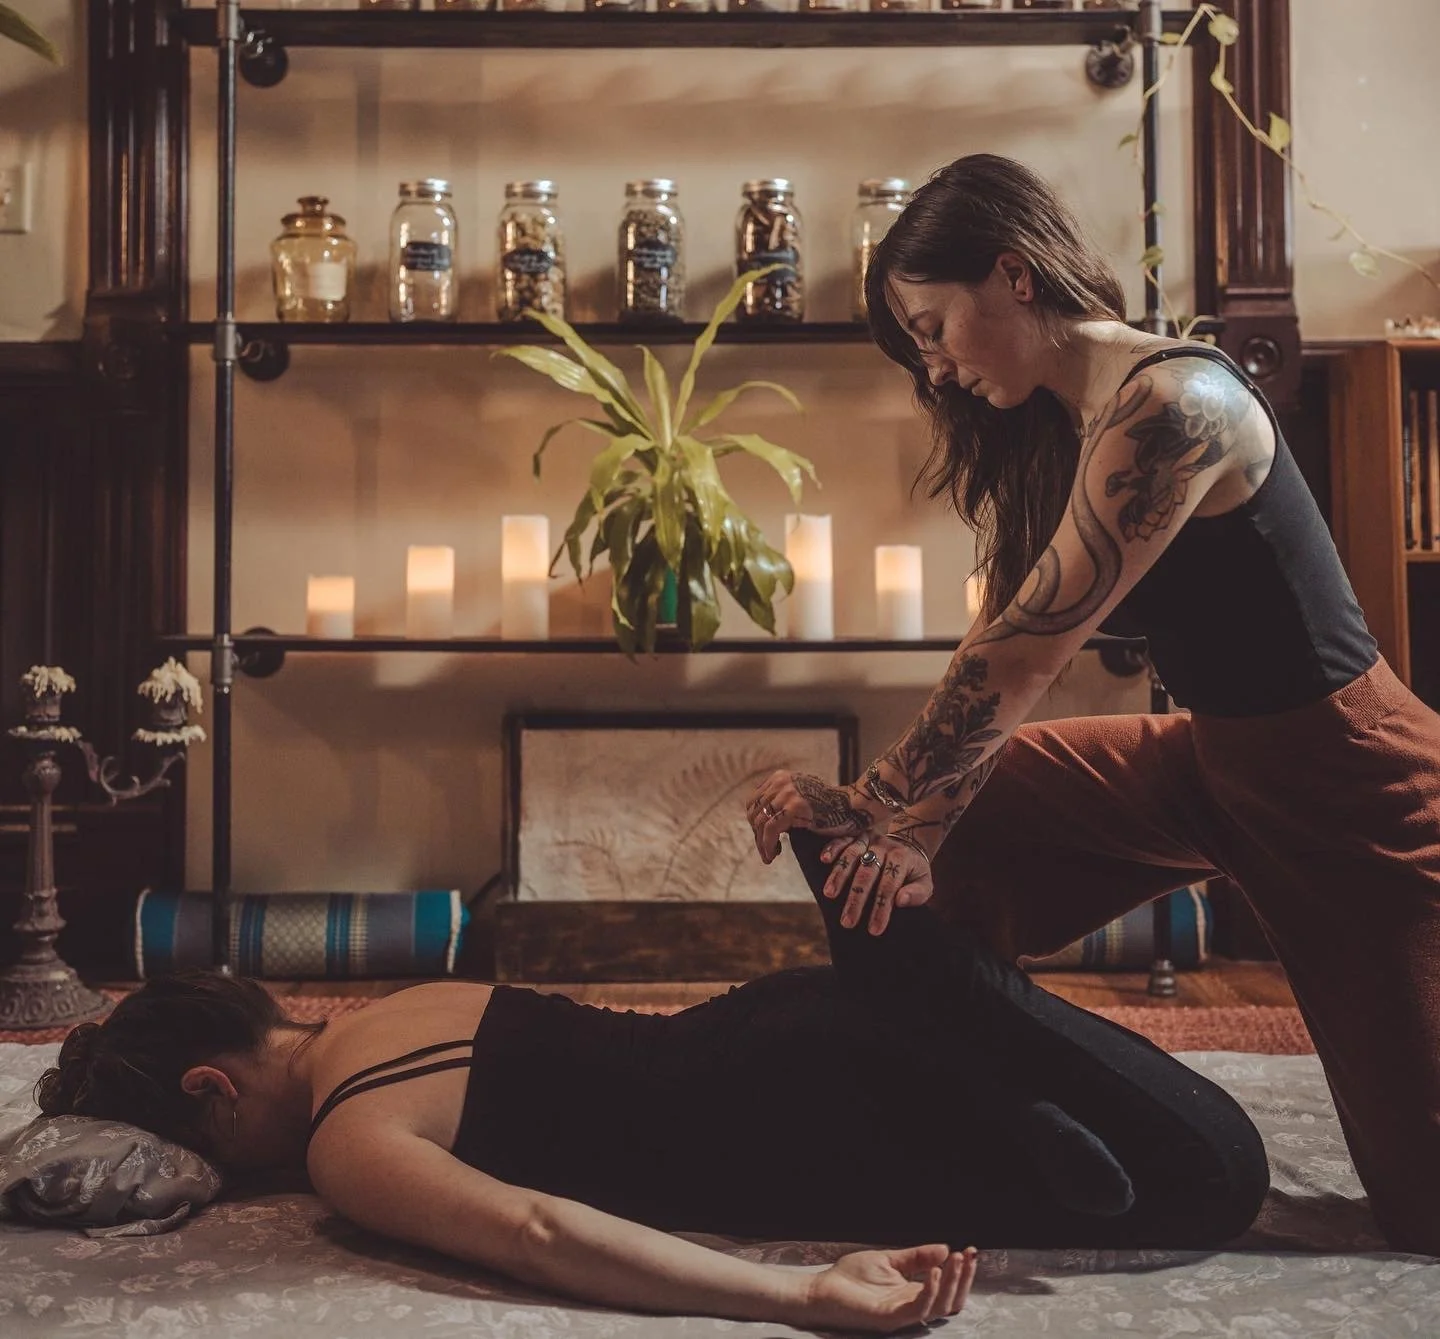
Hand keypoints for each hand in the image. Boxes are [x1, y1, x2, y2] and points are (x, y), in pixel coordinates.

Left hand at [746, 771, 876, 864]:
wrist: (851, 807)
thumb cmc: (828, 807)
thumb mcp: (799, 797)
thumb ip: (780, 802)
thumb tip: (758, 820)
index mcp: (779, 777)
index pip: (754, 801)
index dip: (754, 822)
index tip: (762, 837)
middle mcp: (781, 782)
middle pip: (754, 813)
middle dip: (757, 835)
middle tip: (766, 851)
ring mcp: (787, 793)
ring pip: (761, 823)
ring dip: (762, 844)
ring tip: (768, 857)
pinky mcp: (793, 807)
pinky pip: (771, 830)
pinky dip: (768, 845)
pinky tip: (773, 855)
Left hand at [799, 1244, 977, 1333]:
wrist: (822, 1288)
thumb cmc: (852, 1277)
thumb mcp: (890, 1260)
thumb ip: (916, 1257)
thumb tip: (945, 1248)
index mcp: (913, 1293)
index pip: (947, 1289)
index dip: (961, 1273)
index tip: (971, 1251)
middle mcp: (912, 1306)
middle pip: (950, 1301)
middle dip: (963, 1279)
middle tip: (970, 1256)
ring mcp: (902, 1314)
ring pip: (938, 1306)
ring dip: (951, 1283)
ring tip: (956, 1259)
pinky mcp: (889, 1318)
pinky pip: (916, 1309)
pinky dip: (929, 1291)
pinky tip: (933, 1271)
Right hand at [821, 834, 932, 935]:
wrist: (907, 845)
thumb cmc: (912, 871)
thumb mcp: (925, 883)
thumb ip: (917, 893)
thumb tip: (900, 900)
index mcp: (902, 858)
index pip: (889, 885)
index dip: (881, 908)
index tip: (874, 929)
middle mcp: (883, 846)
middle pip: (867, 873)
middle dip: (856, 899)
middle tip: (847, 921)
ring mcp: (868, 838)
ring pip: (851, 855)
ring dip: (839, 875)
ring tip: (829, 894)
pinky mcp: (856, 834)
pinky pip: (842, 838)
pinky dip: (832, 847)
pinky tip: (824, 859)